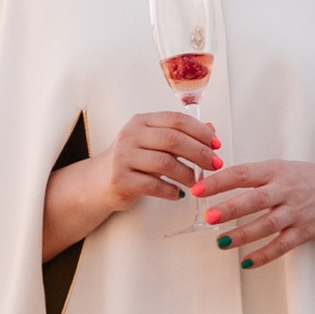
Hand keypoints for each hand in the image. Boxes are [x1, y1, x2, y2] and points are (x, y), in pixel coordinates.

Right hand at [99, 107, 224, 210]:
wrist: (98, 182)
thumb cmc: (131, 162)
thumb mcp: (153, 143)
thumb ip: (180, 135)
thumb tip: (211, 130)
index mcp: (142, 121)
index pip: (176, 120)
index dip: (200, 132)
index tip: (216, 144)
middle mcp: (131, 135)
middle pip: (173, 140)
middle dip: (199, 153)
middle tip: (215, 164)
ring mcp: (123, 157)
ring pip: (165, 163)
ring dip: (187, 174)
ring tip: (198, 183)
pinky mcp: (120, 179)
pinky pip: (153, 185)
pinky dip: (171, 190)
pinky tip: (179, 193)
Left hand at [199, 155, 314, 268]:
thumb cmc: (301, 179)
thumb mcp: (277, 168)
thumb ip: (249, 176)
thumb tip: (212, 182)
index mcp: (275, 171)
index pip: (243, 174)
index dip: (220, 182)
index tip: (199, 189)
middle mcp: (286, 191)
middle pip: (257, 200)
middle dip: (232, 209)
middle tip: (210, 217)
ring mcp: (295, 212)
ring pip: (267, 225)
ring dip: (243, 235)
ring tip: (221, 242)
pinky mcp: (303, 232)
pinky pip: (282, 246)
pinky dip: (263, 255)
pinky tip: (246, 261)